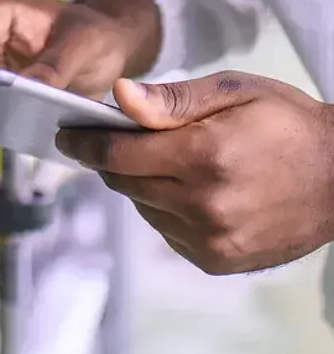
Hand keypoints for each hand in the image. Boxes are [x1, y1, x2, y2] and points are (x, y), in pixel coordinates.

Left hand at [58, 71, 333, 274]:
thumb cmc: (287, 123)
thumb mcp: (233, 92)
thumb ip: (172, 100)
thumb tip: (118, 97)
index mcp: (205, 157)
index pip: (120, 155)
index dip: (86, 143)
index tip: (65, 134)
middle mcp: (205, 206)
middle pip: (126, 184)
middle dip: (110, 160)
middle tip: (105, 139)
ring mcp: (213, 240)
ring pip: (145, 208)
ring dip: (140, 184)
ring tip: (160, 160)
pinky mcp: (220, 261)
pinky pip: (168, 232)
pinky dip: (164, 209)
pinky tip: (185, 188)